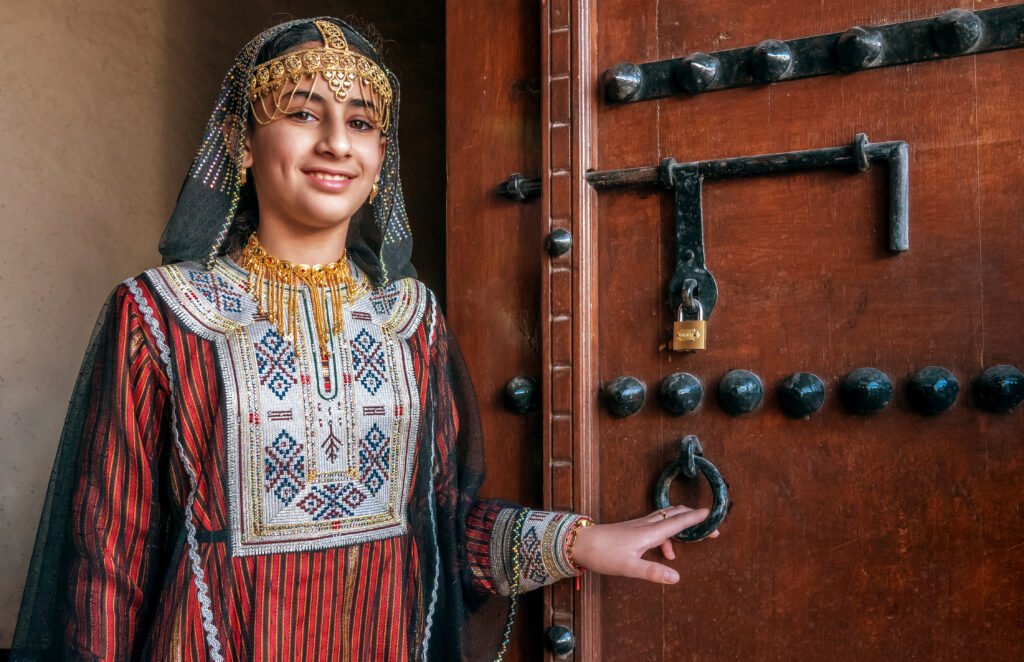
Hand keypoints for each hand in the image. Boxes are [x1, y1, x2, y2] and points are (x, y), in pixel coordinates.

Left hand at [569, 505, 718, 584]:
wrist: (579, 543)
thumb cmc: (603, 554)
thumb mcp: (629, 567)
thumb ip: (653, 572)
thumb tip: (677, 578)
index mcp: (650, 533)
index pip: (678, 522)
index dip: (696, 518)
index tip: (713, 514)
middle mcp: (646, 526)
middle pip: (675, 515)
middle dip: (694, 518)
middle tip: (710, 525)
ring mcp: (638, 526)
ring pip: (665, 519)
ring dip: (682, 524)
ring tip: (694, 537)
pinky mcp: (632, 530)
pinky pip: (656, 528)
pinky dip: (668, 536)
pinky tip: (667, 553)